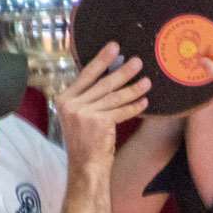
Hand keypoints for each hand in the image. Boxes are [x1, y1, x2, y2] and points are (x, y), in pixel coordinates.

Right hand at [54, 42, 150, 166]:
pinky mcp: (99, 123)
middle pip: (103, 83)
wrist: (85, 166)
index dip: (101, 60)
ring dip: (133, 88)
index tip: (114, 47)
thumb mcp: (78, 116)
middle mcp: (72, 105)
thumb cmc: (85, 141)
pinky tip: (144, 101)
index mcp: (64, 99)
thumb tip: (110, 76)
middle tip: (138, 61)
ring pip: (114, 97)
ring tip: (147, 81)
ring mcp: (85, 114)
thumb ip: (88, 97)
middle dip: (123, 71)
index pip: (86, 75)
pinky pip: (121, 111)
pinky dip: (134, 107)